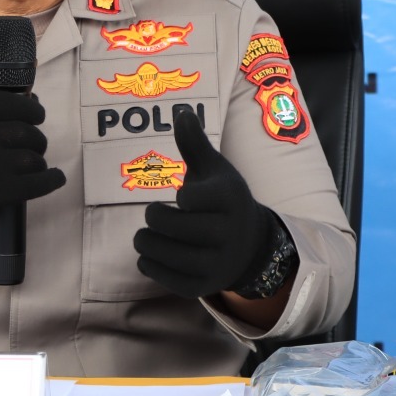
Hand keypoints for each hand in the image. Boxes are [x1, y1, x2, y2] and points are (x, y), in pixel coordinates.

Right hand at [0, 90, 65, 254]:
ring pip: (33, 157)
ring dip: (39, 162)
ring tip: (35, 168)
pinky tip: (55, 179)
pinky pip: (37, 182)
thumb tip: (32, 102)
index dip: (29, 108)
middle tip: (34, 148)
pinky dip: (51, 180)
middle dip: (36, 140)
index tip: (38, 116)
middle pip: (25, 131)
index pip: (7, 102)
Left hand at [133, 107, 279, 298]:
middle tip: (154, 214)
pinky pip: (163, 277)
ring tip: (146, 235)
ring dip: (144, 241)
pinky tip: (150, 254)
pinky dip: (148, 264)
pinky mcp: (203, 286)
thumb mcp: (214, 170)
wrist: (250, 246)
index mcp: (230, 200)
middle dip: (153, 217)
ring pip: (163, 252)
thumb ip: (194, 143)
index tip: (182, 198)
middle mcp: (227, 233)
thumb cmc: (222, 200)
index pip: (191, 199)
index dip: (180, 197)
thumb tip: (179, 110)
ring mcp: (216, 263)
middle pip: (170, 225)